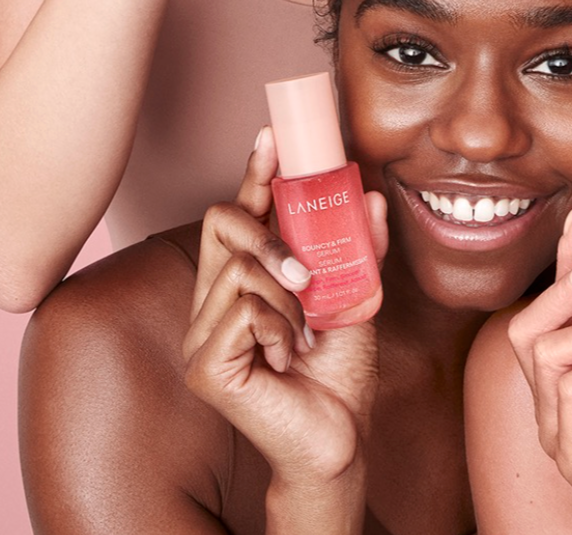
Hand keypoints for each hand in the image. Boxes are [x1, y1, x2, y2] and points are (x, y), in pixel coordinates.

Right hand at [182, 128, 387, 487]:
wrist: (340, 435)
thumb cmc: (339, 370)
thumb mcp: (355, 294)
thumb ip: (359, 247)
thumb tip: (371, 195)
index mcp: (242, 282)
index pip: (238, 215)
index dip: (252, 173)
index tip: (273, 136)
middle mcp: (212, 304)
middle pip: (221, 223)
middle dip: (270, 234)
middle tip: (307, 273)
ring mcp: (200, 335)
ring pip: (241, 268)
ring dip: (289, 298)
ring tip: (303, 335)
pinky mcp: (204, 365)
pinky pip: (244, 310)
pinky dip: (281, 326)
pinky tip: (287, 357)